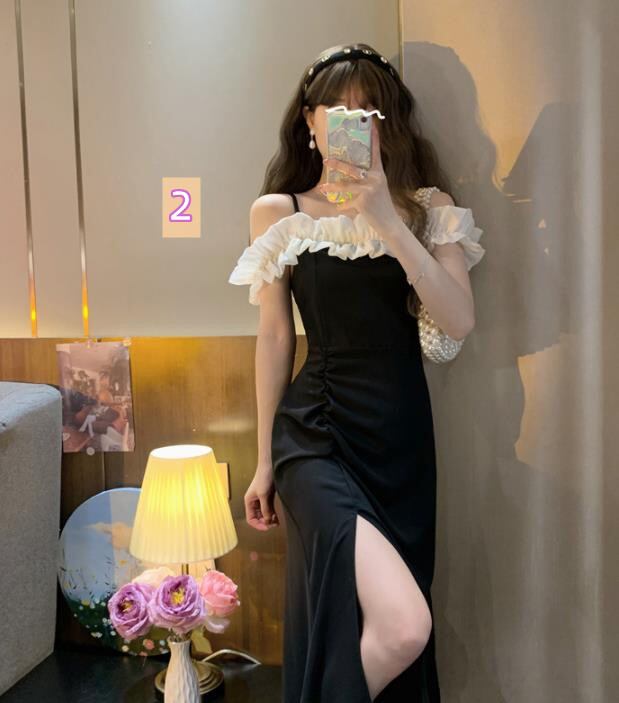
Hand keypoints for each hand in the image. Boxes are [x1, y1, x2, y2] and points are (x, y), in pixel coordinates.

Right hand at [244, 464, 279, 530]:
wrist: (270, 465)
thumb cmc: (263, 477)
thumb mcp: (263, 495)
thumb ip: (265, 509)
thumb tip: (267, 521)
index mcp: (249, 502)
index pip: (250, 519)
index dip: (257, 525)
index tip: (266, 527)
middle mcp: (254, 502)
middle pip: (258, 518)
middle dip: (265, 522)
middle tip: (273, 525)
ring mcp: (261, 500)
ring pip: (264, 514)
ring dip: (269, 519)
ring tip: (276, 524)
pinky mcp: (268, 497)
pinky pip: (269, 509)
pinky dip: (273, 514)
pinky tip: (277, 519)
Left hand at [317, 118, 401, 235]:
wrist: (389, 223)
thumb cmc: (382, 205)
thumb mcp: (378, 188)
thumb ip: (367, 178)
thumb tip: (351, 172)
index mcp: (379, 172)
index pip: (375, 150)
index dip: (373, 135)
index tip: (370, 119)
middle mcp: (375, 178)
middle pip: (353, 167)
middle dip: (338, 164)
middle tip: (325, 159)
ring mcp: (370, 189)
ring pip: (346, 185)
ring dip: (333, 187)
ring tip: (322, 187)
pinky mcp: (364, 201)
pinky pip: (348, 202)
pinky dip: (343, 206)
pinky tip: (338, 208)